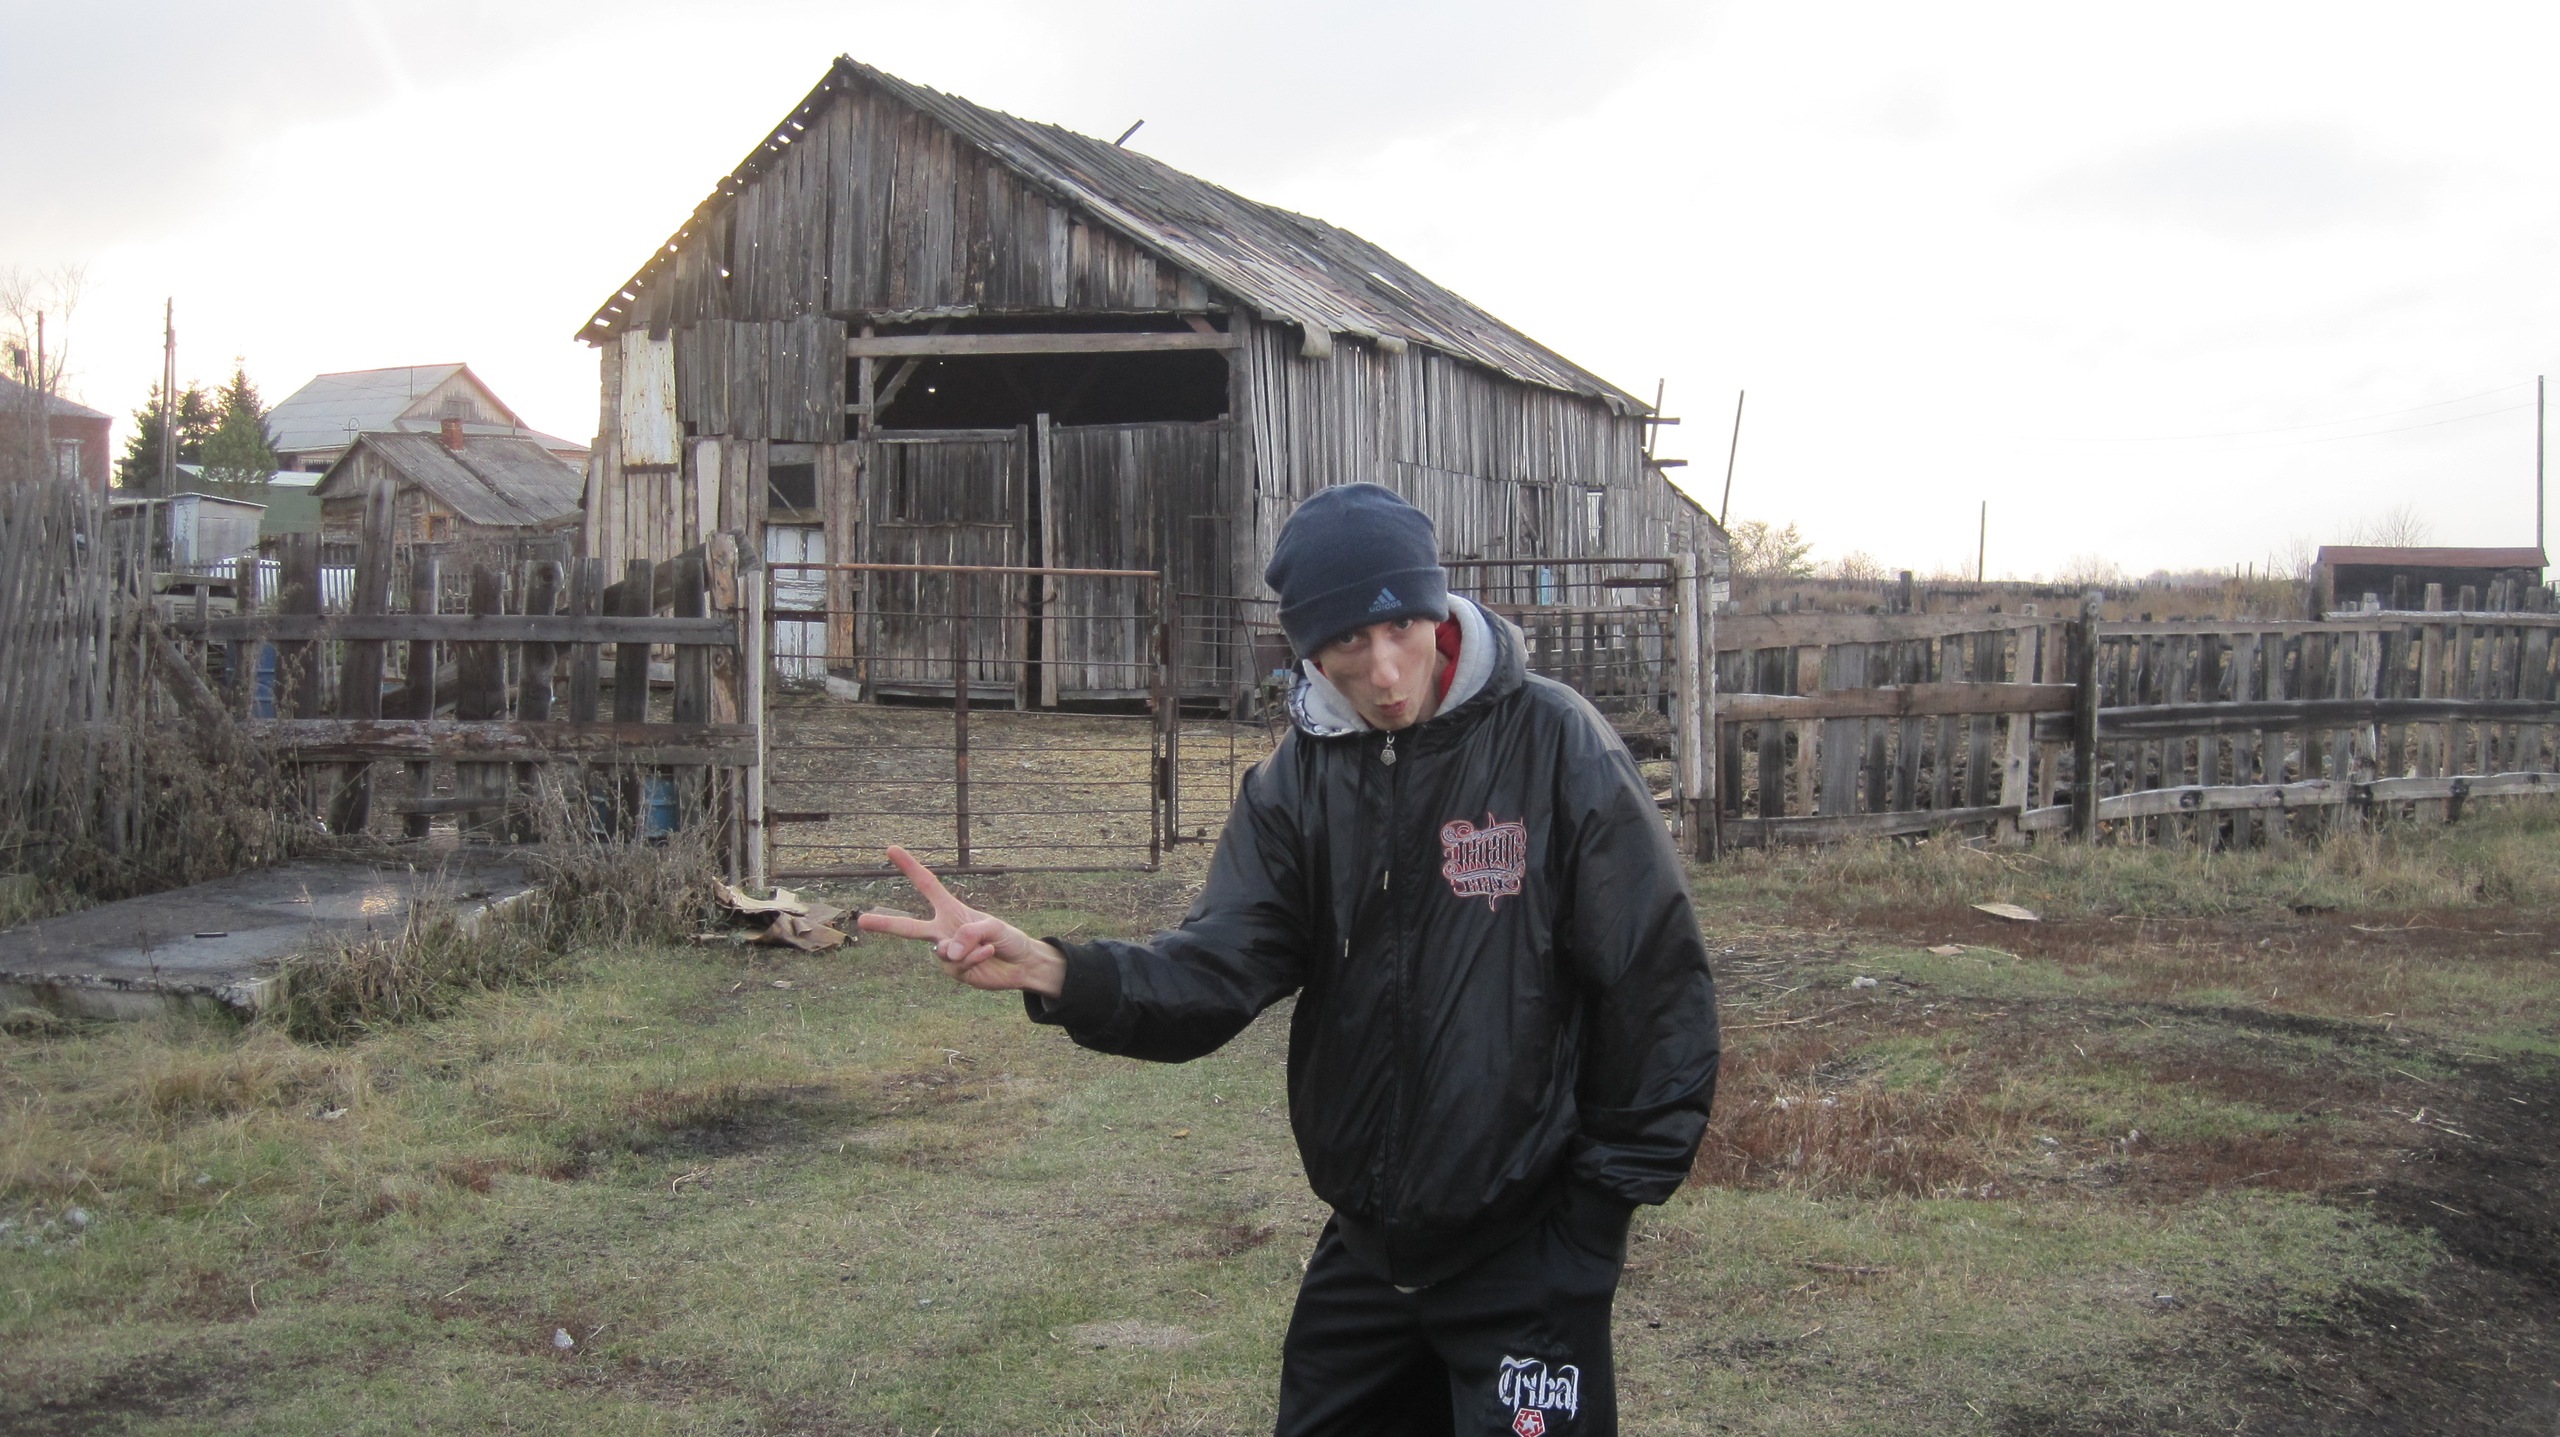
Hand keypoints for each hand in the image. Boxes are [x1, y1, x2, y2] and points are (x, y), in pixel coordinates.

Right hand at [853, 846, 1066, 997]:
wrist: (1020, 964)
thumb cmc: (1007, 938)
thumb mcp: (994, 926)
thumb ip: (971, 933)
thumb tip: (948, 950)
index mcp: (951, 910)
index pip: (927, 885)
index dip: (910, 867)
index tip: (891, 849)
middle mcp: (943, 930)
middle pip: (909, 927)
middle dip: (885, 923)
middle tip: (861, 920)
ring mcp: (946, 952)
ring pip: (942, 950)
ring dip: (966, 949)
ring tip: (985, 947)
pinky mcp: (954, 972)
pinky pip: (958, 963)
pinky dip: (974, 957)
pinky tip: (988, 954)